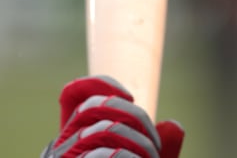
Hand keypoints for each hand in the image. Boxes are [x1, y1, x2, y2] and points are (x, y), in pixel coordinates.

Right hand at [41, 76, 183, 157]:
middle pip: (96, 106)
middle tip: (153, 143)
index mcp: (75, 142)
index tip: (130, 97)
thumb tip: (174, 124)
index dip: (101, 85)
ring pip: (103, 129)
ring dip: (139, 143)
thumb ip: (160, 151)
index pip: (75, 96)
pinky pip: (108, 155)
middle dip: (135, 117)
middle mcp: (62, 151)